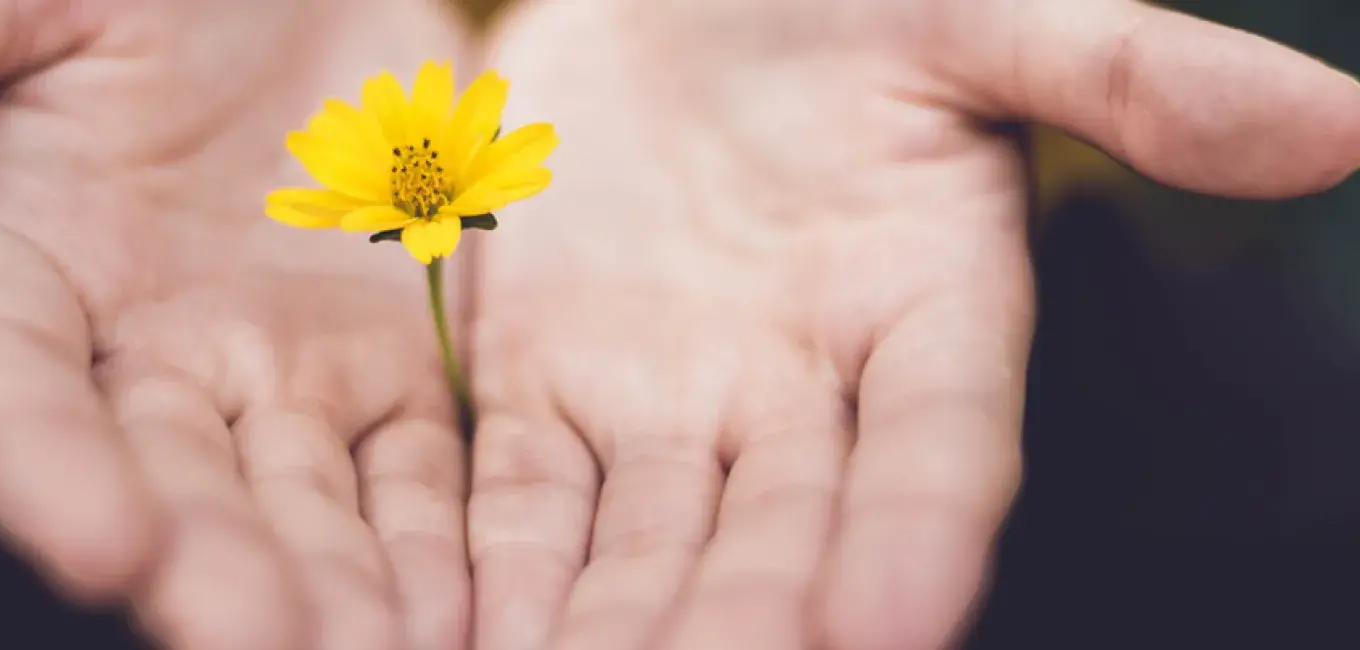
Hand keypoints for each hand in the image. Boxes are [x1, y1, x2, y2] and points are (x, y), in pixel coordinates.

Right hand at [0, 1, 472, 647]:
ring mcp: (270, 381)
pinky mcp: (383, 376)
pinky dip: (433, 547)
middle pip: (167, 485)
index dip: (43, 472)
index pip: (8, 392)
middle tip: (262, 646)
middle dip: (213, 573)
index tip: (103, 548)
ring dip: (334, 593)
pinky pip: (410, 477)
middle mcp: (139, 361)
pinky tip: (460, 616)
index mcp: (21, 274)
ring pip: (299, 509)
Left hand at [466, 1, 1359, 648]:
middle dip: (740, 630)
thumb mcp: (975, 13)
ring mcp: (664, 408)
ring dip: (611, 635)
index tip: (898, 624)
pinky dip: (497, 577)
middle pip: (779, 542)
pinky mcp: (543, 394)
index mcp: (926, 315)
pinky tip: (473, 641)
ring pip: (642, 554)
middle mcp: (800, 398)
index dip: (921, 538)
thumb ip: (1128, 69)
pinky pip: (519, 503)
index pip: (939, 451)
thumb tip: (1345, 126)